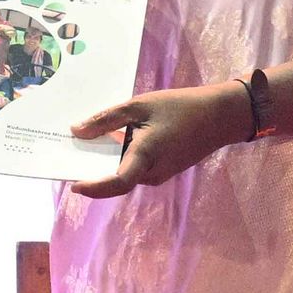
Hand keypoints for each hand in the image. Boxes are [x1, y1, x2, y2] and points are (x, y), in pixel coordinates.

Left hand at [68, 84, 256, 199]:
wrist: (220, 116)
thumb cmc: (181, 107)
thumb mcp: (140, 106)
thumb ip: (107, 119)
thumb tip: (76, 131)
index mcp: (146, 156)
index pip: (116, 183)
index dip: (94, 187)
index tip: (73, 184)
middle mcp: (152, 173)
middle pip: (117, 179)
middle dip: (94, 170)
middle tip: (71, 153)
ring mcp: (160, 174)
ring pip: (127, 173)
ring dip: (109, 162)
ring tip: (90, 141)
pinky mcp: (165, 170)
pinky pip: (138, 168)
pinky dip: (124, 158)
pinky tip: (117, 139)